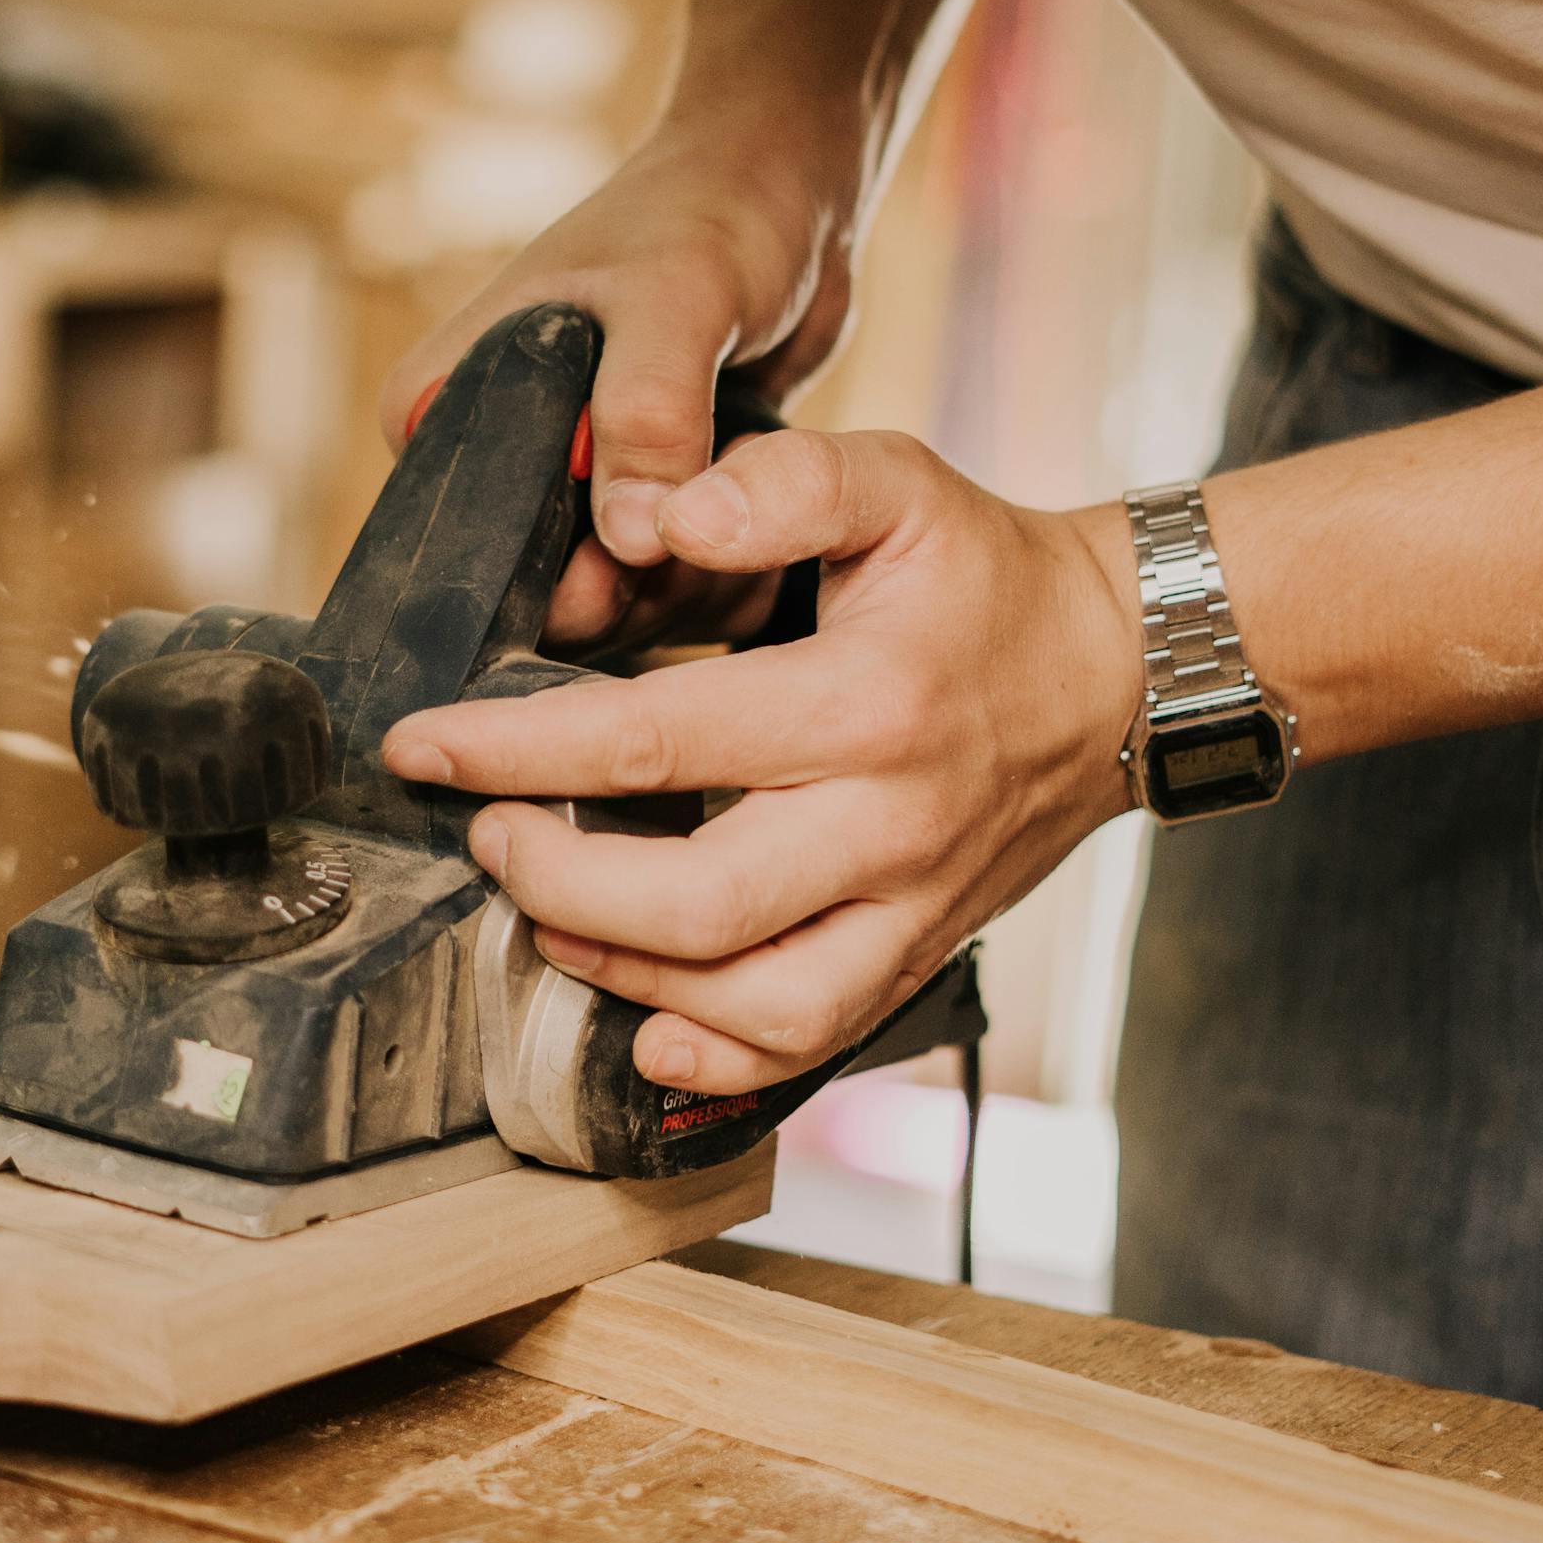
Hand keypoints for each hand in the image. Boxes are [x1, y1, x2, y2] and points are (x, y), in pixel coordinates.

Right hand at [377, 120, 861, 650]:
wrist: (786, 188)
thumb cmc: (712, 208)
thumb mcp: (677, 294)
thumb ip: (647, 414)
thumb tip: (627, 542)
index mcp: (440, 408)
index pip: (459, 543)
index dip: (541, 573)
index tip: (629, 549)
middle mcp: (488, 463)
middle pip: (533, 593)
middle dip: (625, 587)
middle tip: (704, 526)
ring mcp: (562, 492)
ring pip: (606, 601)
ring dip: (681, 583)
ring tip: (738, 494)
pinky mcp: (630, 511)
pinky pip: (658, 589)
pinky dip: (711, 575)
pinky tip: (758, 524)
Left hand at [380, 429, 1143, 1093]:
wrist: (1118, 674)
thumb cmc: (981, 578)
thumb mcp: (899, 484)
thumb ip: (782, 485)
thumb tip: (663, 514)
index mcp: (865, 700)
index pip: (654, 740)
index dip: (516, 750)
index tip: (424, 746)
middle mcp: (889, 822)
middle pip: (695, 904)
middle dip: (557, 881)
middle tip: (487, 840)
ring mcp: (910, 907)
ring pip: (755, 1000)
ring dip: (624, 976)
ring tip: (547, 921)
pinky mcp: (918, 955)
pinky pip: (815, 1043)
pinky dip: (719, 1058)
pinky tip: (648, 1030)